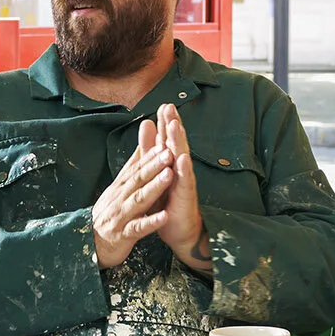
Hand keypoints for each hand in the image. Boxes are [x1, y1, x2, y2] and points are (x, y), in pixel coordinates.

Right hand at [92, 119, 172, 268]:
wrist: (88, 243)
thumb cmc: (109, 213)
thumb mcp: (118, 189)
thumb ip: (132, 168)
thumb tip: (142, 146)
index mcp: (122, 187)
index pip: (137, 167)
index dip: (151, 155)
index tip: (165, 141)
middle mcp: (121, 198)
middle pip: (139, 179)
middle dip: (155, 165)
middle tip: (170, 151)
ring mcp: (122, 216)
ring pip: (140, 199)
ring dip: (154, 187)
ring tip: (170, 175)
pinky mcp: (124, 234)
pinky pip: (139, 228)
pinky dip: (151, 222)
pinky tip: (164, 216)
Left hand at [153, 103, 211, 274]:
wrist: (180, 230)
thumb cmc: (169, 202)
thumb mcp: (157, 173)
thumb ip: (152, 149)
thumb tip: (148, 123)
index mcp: (171, 165)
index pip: (168, 140)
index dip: (166, 123)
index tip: (164, 104)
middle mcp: (180, 171)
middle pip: (176, 144)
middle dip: (173, 125)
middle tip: (170, 107)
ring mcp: (184, 183)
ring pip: (182, 159)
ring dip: (179, 143)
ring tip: (175, 126)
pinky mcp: (186, 198)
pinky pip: (185, 183)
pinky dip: (184, 171)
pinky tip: (183, 159)